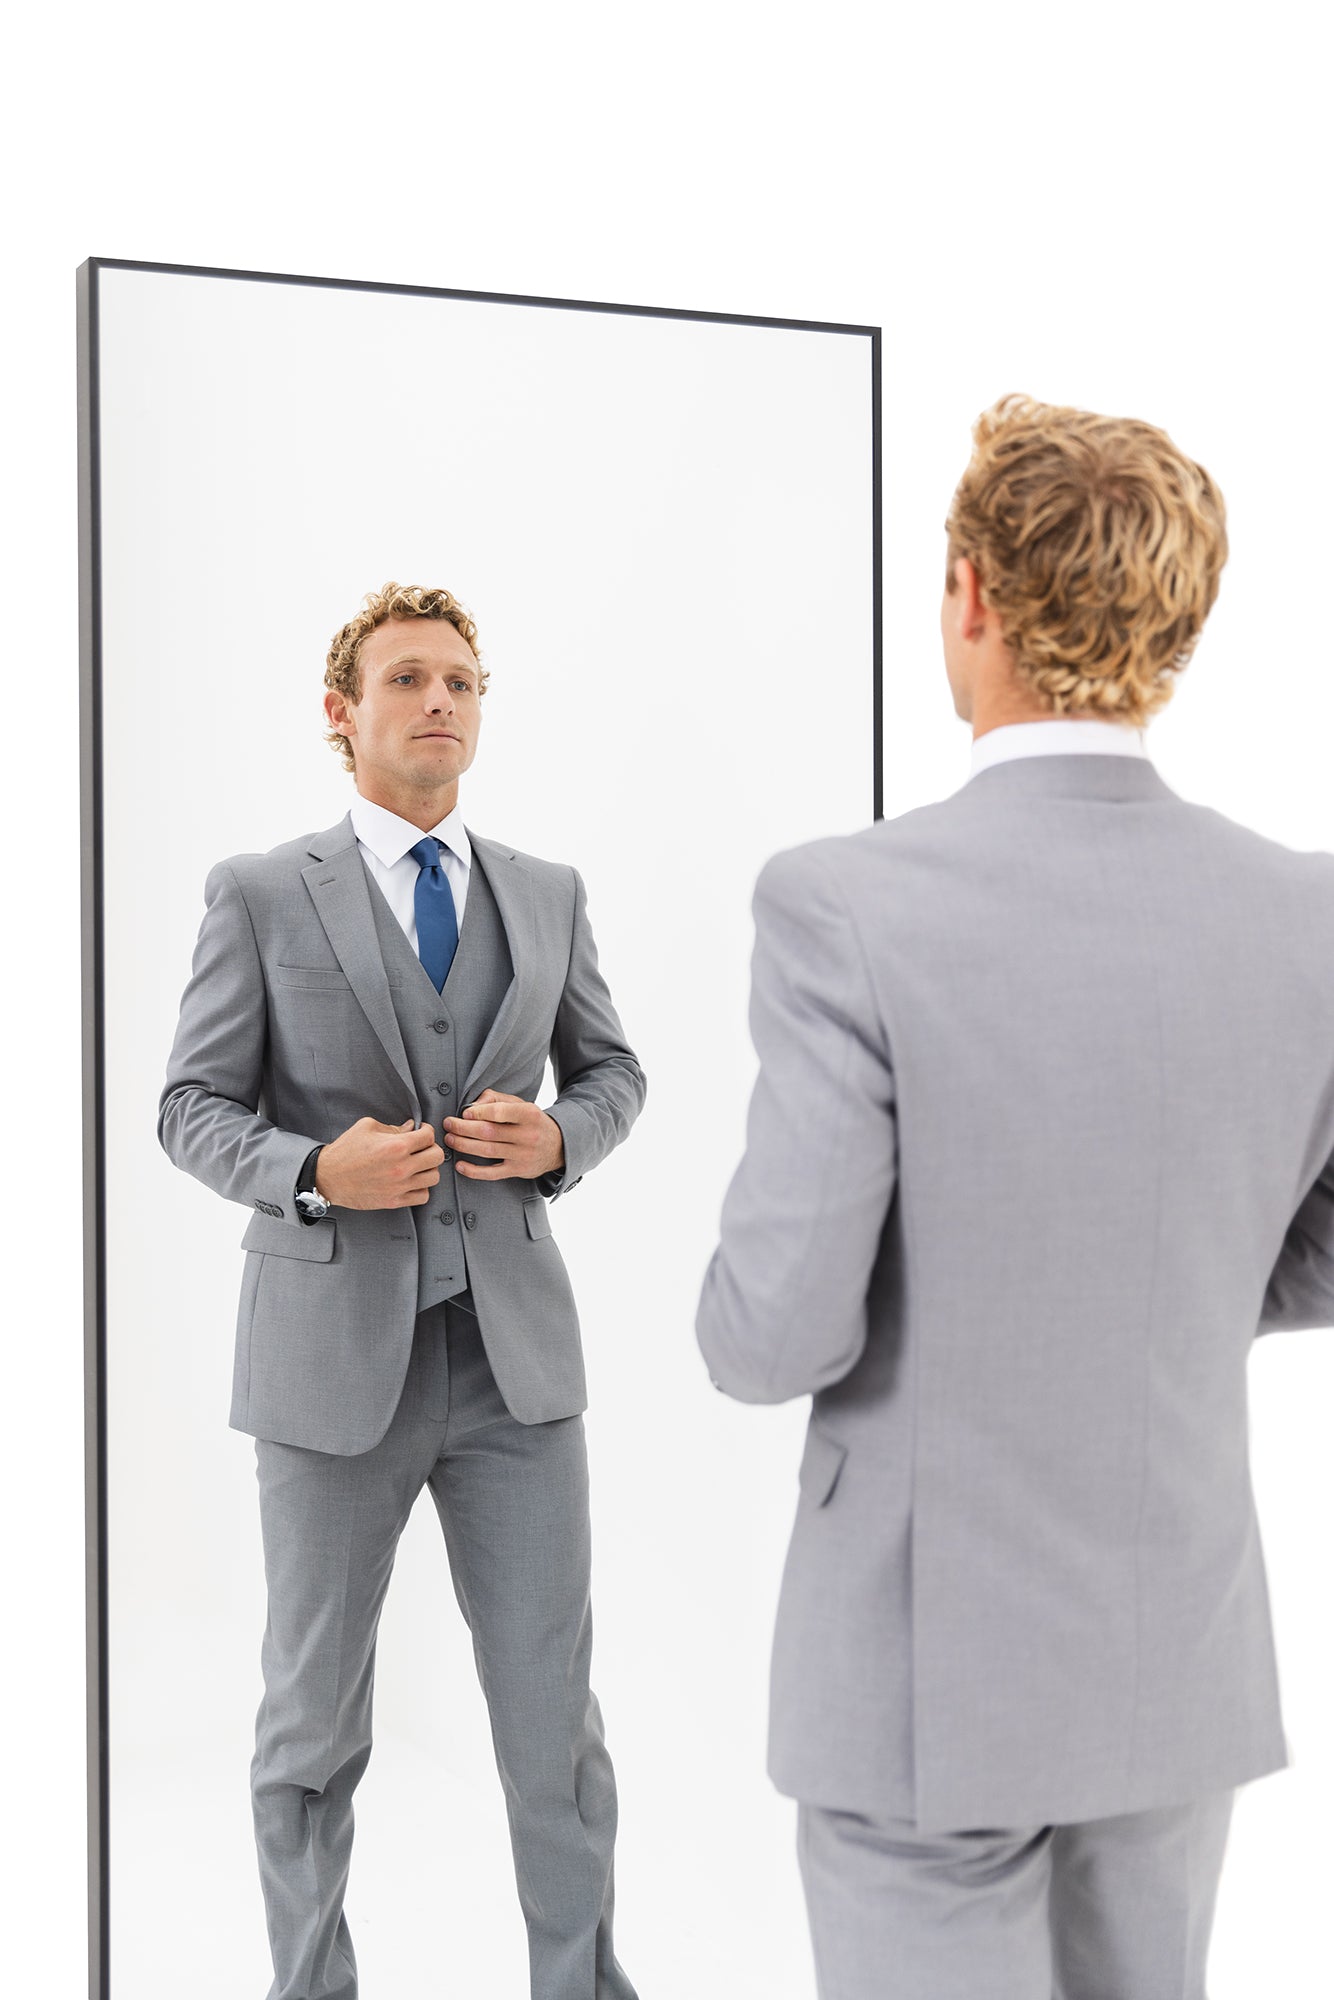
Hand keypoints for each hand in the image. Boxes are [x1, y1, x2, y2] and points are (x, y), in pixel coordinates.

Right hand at [314, 1117, 445, 1208]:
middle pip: (437, 1157)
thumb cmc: (344, 1152)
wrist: (327, 1177)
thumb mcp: (367, 1127)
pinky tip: (412, 1181)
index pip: (429, 1136)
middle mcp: (401, 1167)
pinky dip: (421, 1188)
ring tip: (418, 1165)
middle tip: (422, 1148)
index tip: (421, 1132)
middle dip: (431, 1148)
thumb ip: (393, 1127)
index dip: (427, 1130)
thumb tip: (410, 1128)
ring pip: (434, 1177)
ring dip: (428, 1169)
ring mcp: (399, 1186)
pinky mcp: (394, 1201)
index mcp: (396, 1146)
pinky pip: (423, 1196)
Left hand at [444, 1090, 564, 1180]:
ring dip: (464, 1145)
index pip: (499, 1112)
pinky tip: (460, 1165)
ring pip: (487, 1151)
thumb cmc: (532, 1122)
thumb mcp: (521, 1104)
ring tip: (450, 1139)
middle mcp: (528, 1135)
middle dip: (463, 1128)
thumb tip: (472, 1106)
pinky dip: (474, 1171)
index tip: (463, 1114)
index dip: (478, 1112)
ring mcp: (523, 1155)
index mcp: (529, 1114)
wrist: (558, 1146)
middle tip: (448, 1124)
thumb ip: (496, 1100)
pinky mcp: (519, 1171)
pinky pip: (492, 1173)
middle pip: (489, 1132)